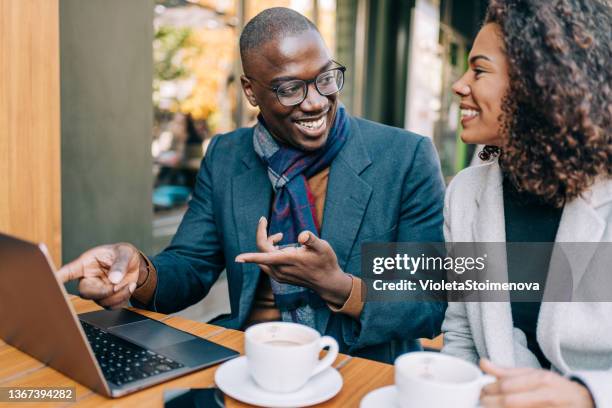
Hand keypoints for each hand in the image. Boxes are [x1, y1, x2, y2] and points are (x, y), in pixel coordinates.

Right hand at [56, 243, 144, 308]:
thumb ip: (119, 265)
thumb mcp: (124, 253)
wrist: (134, 263)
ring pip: (100, 301)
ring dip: (117, 295)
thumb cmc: (123, 254)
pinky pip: (112, 306)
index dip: (59, 278)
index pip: (68, 271)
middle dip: (103, 292)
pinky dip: (123, 299)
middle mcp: (88, 279)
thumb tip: (114, 279)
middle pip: (85, 293)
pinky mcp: (107, 298)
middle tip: (117, 285)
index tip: (52, 281)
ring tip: (128, 283)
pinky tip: (129, 287)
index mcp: (86, 264)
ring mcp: (97, 290)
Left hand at [235, 217, 352, 305]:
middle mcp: (280, 270)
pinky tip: (281, 248)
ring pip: (263, 258)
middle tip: (272, 227)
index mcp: (288, 260)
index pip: (264, 257)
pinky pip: (267, 263)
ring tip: (279, 237)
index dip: (250, 257)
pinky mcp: (280, 278)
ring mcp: (279, 275)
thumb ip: (311, 239)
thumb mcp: (323, 247)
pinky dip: (269, 253)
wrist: (327, 282)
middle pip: (262, 251)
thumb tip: (301, 235)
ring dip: (267, 245)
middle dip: (264, 236)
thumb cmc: (326, 262)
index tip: (237, 259)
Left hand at [480, 358, 594, 407]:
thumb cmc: (552, 386)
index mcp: (541, 380)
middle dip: (490, 402)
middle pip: (509, 402)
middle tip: (482, 401)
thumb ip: (506, 371)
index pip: (507, 386)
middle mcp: (546, 396)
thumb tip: (482, 363)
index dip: (490, 389)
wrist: (581, 401)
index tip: (482, 390)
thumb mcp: (532, 373)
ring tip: (490, 406)